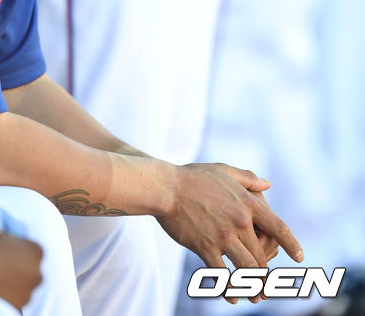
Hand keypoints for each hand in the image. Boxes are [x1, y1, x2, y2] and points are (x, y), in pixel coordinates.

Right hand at [157, 163, 302, 303]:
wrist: (166, 187)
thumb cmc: (194, 177)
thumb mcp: (224, 170)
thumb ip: (248, 178)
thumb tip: (268, 184)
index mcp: (248, 203)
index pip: (278, 227)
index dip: (292, 244)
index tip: (300, 256)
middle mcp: (240, 221)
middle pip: (262, 255)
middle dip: (266, 274)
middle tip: (268, 286)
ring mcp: (223, 236)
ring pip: (247, 269)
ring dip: (254, 286)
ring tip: (256, 296)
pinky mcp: (205, 247)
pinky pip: (223, 275)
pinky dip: (230, 288)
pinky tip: (232, 296)